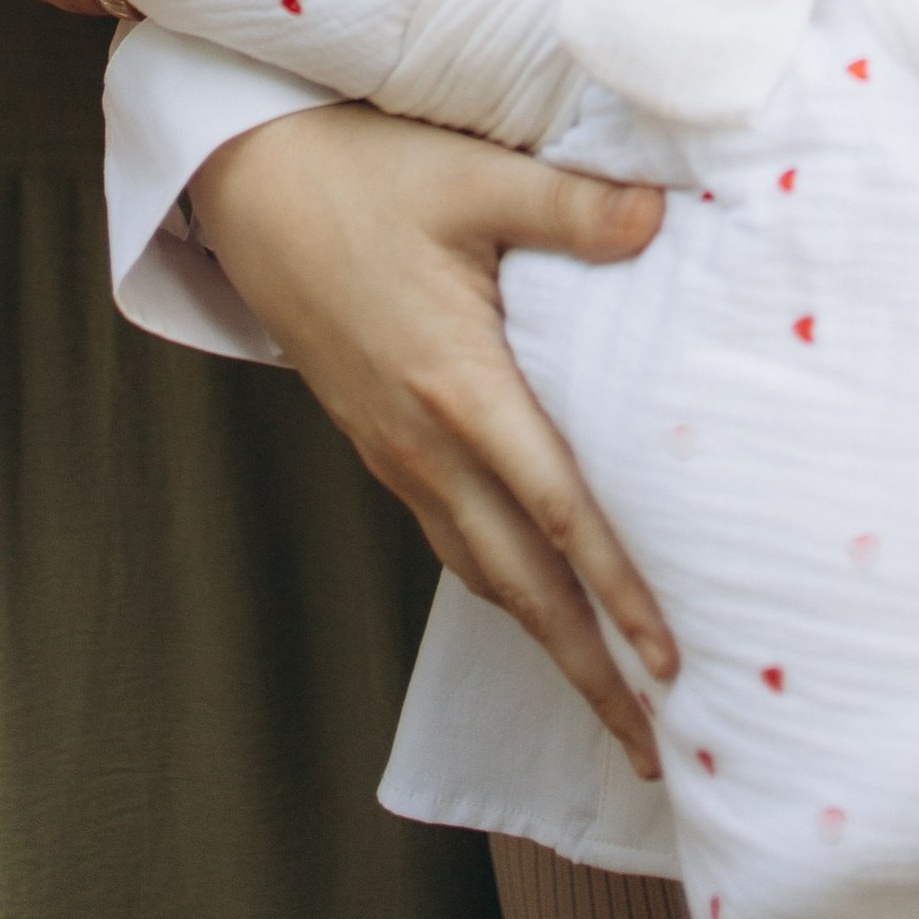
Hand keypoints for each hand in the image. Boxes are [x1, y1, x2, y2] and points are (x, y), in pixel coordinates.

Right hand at [189, 106, 675, 774]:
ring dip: (547, 639)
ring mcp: (395, 450)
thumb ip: (571, 208)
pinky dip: (501, 586)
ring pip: (482, 571)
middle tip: (652, 745)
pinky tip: (533, 597)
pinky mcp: (378, 441)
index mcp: (457, 384)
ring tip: (607, 697)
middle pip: (521, 583)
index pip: (557, 513)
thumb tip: (660, 217)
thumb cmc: (359, 172)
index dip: (618, 590)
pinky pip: (449, 537)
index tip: (668, 660)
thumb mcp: (470, 177)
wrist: (249, 184)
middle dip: (587, 669)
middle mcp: (425, 441)